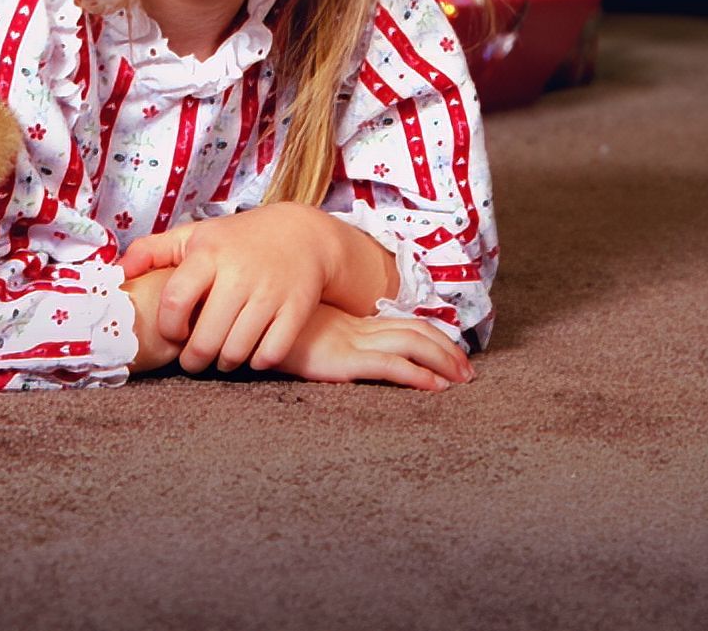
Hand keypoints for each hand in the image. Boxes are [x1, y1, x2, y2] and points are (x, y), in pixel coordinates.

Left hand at [118, 204, 332, 372]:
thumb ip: (152, 251)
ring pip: (236, 351)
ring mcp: (270, 292)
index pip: (175, 300)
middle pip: (205, 338)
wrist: (302, 235)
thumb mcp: (195, 236)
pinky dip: (256, 362)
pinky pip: (269, 354)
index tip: (173, 333)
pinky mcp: (296, 309)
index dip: (168, 327)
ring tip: (220, 355)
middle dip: (194, 358)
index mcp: (209, 253)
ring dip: (224, 363)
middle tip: (193, 358)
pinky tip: (250, 351)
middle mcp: (239, 272)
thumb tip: (116, 272)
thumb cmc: (238, 240)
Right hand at [276, 303, 474, 390]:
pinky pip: (387, 366)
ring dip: (441, 360)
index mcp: (348, 323)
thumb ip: (314, 336)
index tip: (452, 352)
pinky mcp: (340, 360)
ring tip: (461, 379)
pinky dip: (415, 375)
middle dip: (446, 349)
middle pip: (413, 331)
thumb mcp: (295, 332)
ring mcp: (349, 342)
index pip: (401, 323)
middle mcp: (354, 329)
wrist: (239, 322)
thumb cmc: (262, 329)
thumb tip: (334, 346)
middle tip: (468, 370)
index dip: (431, 335)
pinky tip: (434, 386)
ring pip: (409, 344)